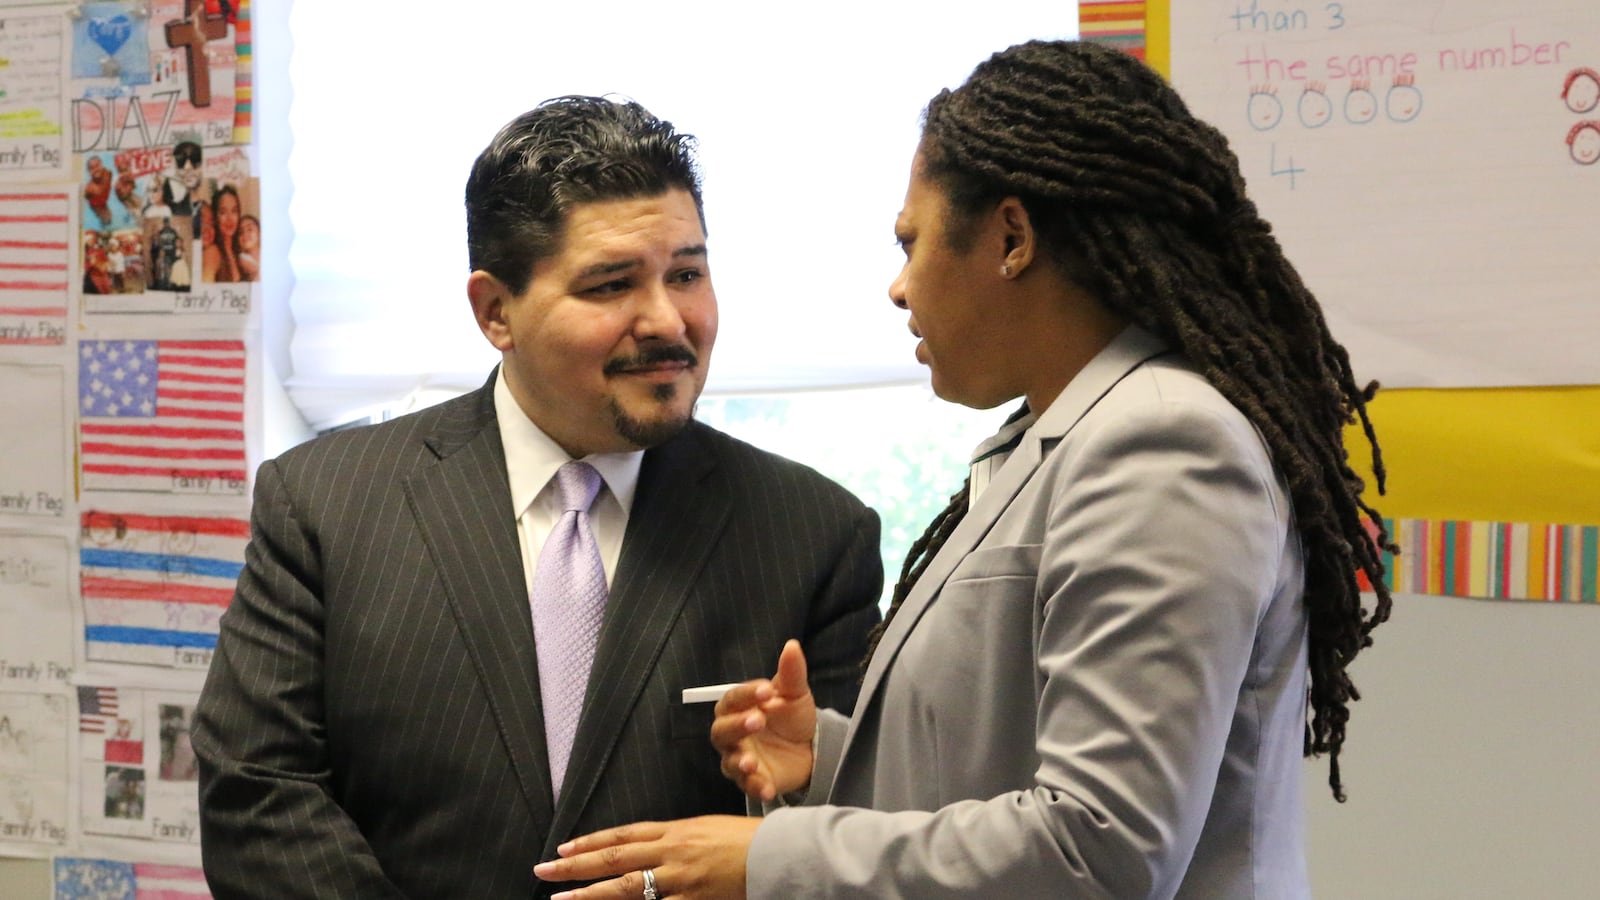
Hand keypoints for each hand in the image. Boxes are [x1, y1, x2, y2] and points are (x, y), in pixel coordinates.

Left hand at [534, 815, 755, 899]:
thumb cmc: (747, 841)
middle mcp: (671, 853)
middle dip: (575, 866)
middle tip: (544, 871)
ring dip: (590, 896)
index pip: (622, 836)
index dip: (590, 842)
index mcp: (675, 831)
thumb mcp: (706, 828)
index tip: (563, 848)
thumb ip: (676, 838)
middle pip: (614, 859)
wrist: (779, 853)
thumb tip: (650, 845)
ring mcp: (680, 880)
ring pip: (626, 889)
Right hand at [710, 639, 815, 801]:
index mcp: (738, 708)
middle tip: (757, 720)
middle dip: (737, 726)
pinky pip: (748, 787)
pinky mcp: (752, 782)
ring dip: (738, 762)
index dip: (747, 694)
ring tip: (751, 762)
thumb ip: (791, 673)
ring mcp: (740, 759)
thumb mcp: (795, 693)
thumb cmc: (792, 716)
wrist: (809, 748)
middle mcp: (732, 735)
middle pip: (721, 731)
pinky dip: (755, 788)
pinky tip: (767, 787)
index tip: (768, 690)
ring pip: (728, 762)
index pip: (733, 699)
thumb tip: (793, 645)